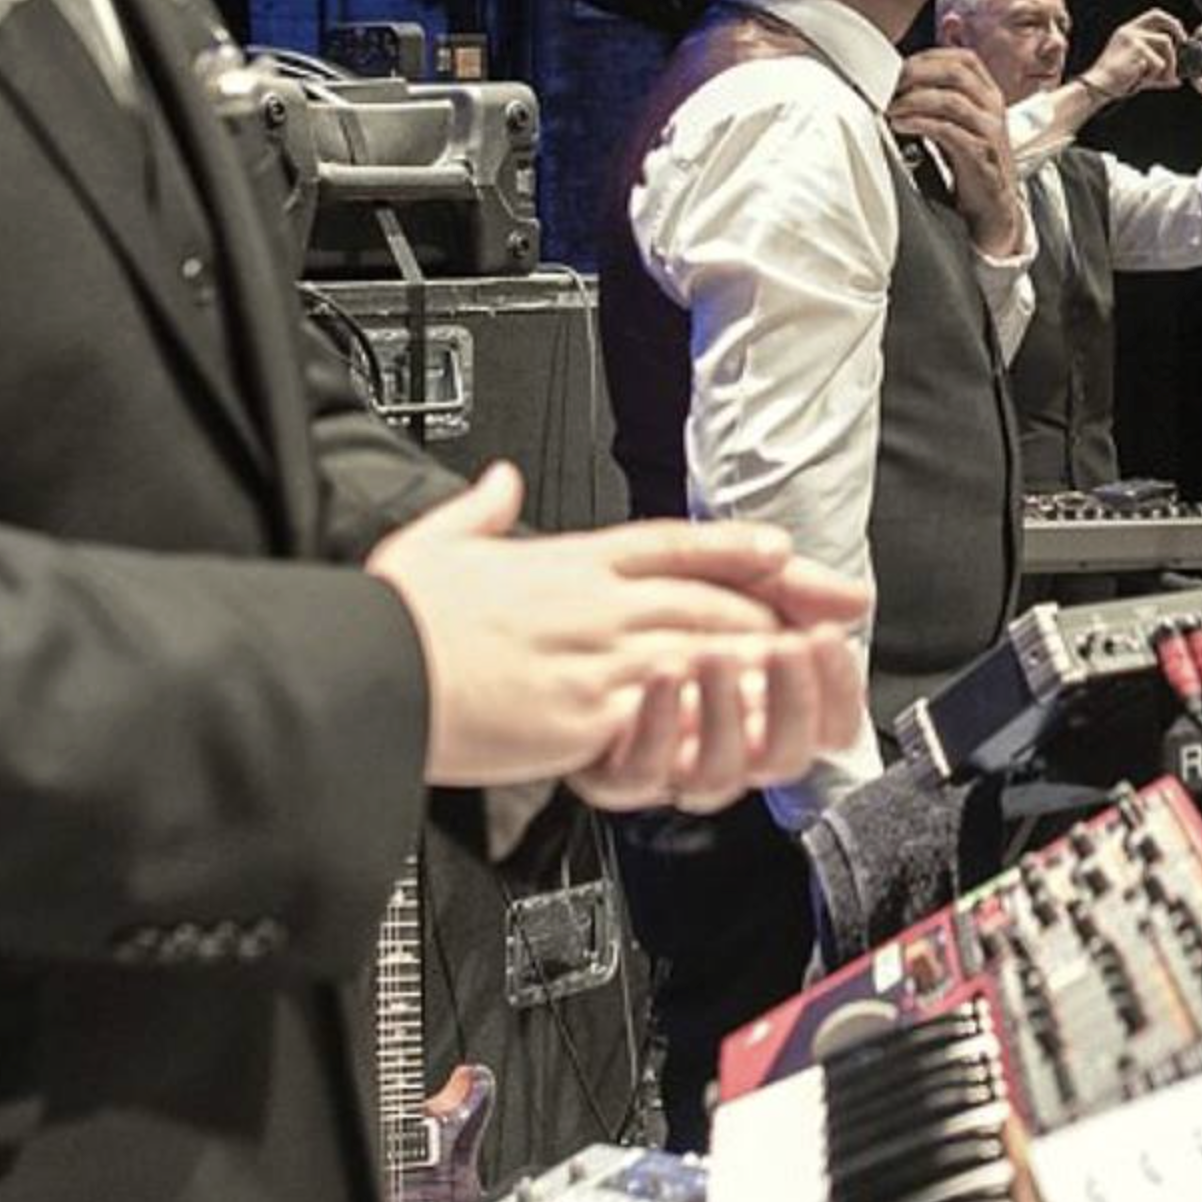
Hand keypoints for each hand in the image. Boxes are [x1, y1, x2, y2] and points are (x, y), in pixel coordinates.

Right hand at [364, 463, 867, 811]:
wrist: (374, 671)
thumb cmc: (397, 618)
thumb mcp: (434, 538)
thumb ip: (479, 508)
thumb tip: (500, 479)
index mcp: (561, 560)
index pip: (666, 542)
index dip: (730, 544)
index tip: (780, 547)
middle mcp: (589, 602)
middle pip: (704, 597)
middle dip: (774, 609)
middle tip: (826, 618)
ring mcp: (593, 657)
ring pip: (703, 647)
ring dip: (761, 659)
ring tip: (810, 668)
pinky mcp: (585, 714)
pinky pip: (671, 710)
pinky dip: (717, 713)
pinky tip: (752, 721)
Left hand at [890, 48, 1024, 255]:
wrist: (992, 208)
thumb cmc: (967, 163)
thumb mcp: (955, 124)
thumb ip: (936, 101)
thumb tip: (893, 83)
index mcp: (988, 93)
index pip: (962, 59)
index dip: (927, 57)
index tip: (896, 67)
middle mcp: (993, 106)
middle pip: (956, 72)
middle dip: (915, 74)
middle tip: (886, 85)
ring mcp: (990, 131)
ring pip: (951, 100)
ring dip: (913, 100)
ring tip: (889, 108)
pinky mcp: (981, 156)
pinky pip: (950, 130)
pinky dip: (921, 123)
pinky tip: (900, 125)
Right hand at [1077, 8, 1185, 102]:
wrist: (1098, 87)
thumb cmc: (1114, 80)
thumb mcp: (1136, 67)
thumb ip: (1156, 68)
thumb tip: (1177, 79)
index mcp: (1127, 31)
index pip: (1154, 15)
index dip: (1171, 22)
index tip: (1180, 35)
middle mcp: (1130, 31)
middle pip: (1163, 21)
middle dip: (1177, 30)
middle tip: (1183, 43)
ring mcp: (1134, 39)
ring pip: (1166, 45)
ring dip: (1169, 65)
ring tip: (1155, 80)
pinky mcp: (1138, 50)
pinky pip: (1160, 63)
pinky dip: (1156, 76)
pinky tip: (1141, 80)